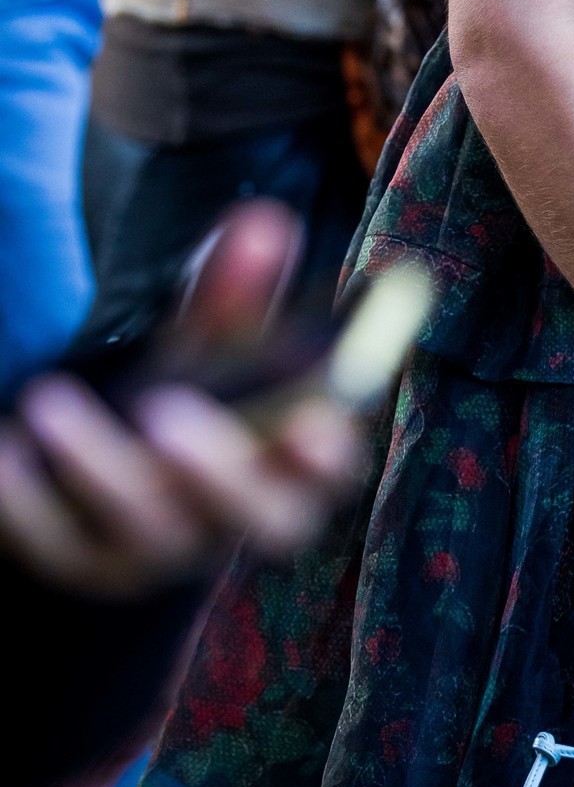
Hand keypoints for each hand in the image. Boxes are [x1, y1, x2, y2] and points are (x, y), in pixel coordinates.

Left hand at [0, 202, 363, 598]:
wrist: (108, 496)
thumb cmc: (187, 404)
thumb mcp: (212, 351)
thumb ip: (239, 295)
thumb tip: (263, 222)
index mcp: (284, 471)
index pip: (327, 478)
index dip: (327, 459)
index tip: (312, 424)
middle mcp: (233, 522)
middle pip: (253, 521)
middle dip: (215, 470)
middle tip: (164, 410)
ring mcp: (159, 553)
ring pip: (146, 532)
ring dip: (98, 468)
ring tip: (49, 402)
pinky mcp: (84, 564)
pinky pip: (56, 548)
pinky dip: (26, 505)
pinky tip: (5, 453)